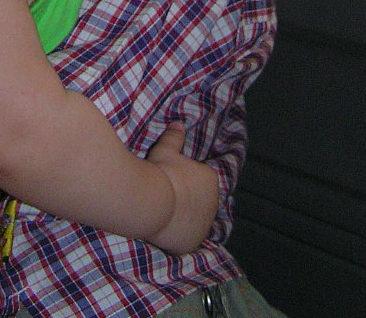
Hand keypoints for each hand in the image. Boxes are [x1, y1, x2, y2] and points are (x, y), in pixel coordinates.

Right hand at [145, 123, 219, 252]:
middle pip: (200, 201)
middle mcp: (214, 203)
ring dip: (185, 217)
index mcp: (210, 179)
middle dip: (188, 199)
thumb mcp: (165, 150)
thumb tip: (178, 123)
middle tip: (167, 196)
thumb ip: (174, 137)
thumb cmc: (160, 172)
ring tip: (166, 213)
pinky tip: (166, 229)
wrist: (151, 201)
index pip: (202, 179)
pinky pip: (187, 237)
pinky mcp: (193, 242)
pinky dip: (179, 234)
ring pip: (195, 219)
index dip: (186, 180)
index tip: (172, 180)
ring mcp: (204, 225)